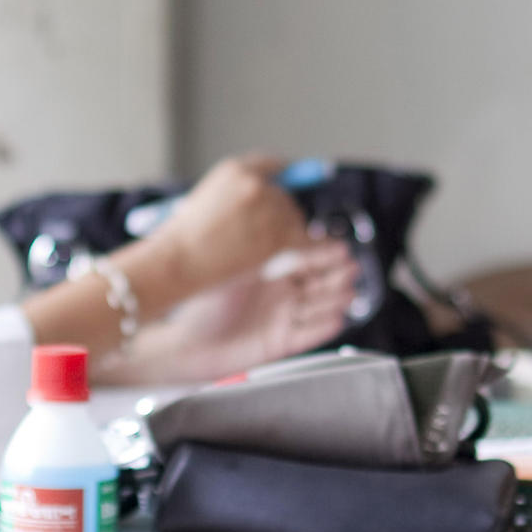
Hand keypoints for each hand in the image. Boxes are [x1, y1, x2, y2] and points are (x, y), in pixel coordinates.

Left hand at [111, 238, 360, 385]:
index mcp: (271, 267)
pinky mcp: (280, 342)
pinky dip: (323, 327)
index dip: (323, 251)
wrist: (182, 329)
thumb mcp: (229, 250)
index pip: (307, 256)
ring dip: (336, 298)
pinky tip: (336, 319)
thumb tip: (275, 189)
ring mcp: (283, 316)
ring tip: (348, 291)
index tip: (337, 245)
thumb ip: (253, 222)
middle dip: (335, 272)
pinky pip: (309, 334)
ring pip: (319, 305)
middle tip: (347, 264)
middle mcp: (280, 291)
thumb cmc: (199, 287)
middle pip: (319, 280)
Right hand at [141, 156, 313, 297]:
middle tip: (265, 232)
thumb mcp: (207, 198)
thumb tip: (272, 199)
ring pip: (295, 217)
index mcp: (234, 169)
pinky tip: (316, 247)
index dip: (282, 180)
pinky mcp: (277, 233)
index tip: (291, 187)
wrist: (179, 260)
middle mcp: (255, 183)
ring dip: (287, 231)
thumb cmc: (185, 237)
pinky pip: (307, 237)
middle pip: (287, 194)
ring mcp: (268, 207)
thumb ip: (238, 192)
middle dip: (281, 211)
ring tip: (258, 247)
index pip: (272, 165)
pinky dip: (312, 244)